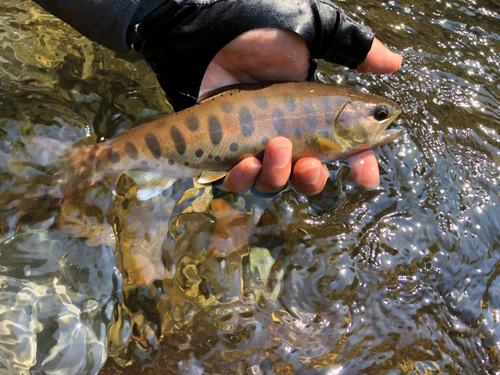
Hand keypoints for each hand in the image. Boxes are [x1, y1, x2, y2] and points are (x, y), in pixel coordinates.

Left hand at [200, 29, 402, 194]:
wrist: (207, 31)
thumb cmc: (260, 27)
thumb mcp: (315, 30)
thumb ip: (354, 49)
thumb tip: (396, 63)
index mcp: (313, 112)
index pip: (343, 148)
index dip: (358, 165)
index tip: (366, 178)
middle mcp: (286, 133)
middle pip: (306, 176)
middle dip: (312, 180)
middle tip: (310, 166)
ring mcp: (253, 145)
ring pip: (273, 183)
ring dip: (278, 176)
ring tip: (274, 149)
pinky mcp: (223, 153)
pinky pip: (237, 182)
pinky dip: (244, 179)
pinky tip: (245, 161)